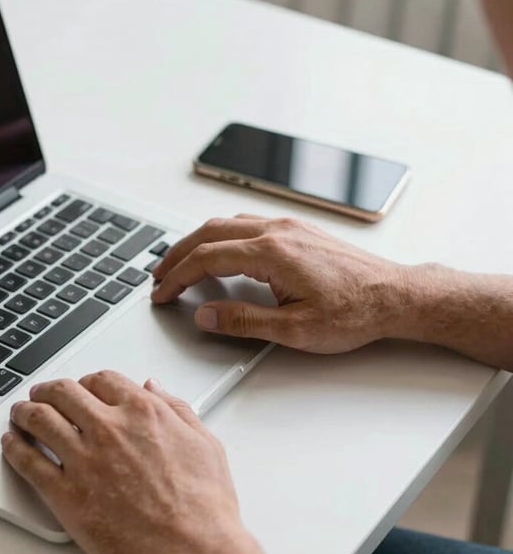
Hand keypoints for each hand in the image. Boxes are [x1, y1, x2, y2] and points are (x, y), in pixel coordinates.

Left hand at [1, 371, 244, 553]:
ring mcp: (84, 460)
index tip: (82, 389)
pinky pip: (28, 462)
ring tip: (20, 414)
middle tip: (41, 395)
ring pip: (39, 419)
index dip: (87, 382)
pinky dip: (14, 447)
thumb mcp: (205, 443)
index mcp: (143, 413)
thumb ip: (176, 409)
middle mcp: (109, 429)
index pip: (101, 380)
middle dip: (48, 390)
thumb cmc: (205, 507)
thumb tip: (153, 388)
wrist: (194, 552)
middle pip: (63, 392)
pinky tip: (12, 444)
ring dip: (25, 411)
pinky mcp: (66, 494)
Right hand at [151, 215, 410, 353]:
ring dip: (197, 242)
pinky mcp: (297, 230)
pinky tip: (217, 249)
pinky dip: (219, 235)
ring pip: (225, 224)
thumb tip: (206, 315)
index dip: (177, 277)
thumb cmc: (354, 312)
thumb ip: (243, 322)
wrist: (394, 296)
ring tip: (180, 263)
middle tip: (159, 276)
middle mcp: (276, 232)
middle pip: (208, 233)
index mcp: (271, 254)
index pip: (207, 259)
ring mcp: (287, 227)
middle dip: (177, 255)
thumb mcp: (294, 330)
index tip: (162, 293)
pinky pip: (245, 223)